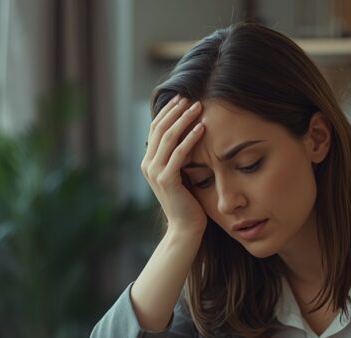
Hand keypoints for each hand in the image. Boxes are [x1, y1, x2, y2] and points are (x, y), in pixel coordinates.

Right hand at [140, 95, 207, 236]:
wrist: (185, 227)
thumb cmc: (187, 201)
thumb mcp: (179, 174)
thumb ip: (177, 157)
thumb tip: (186, 135)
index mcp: (148, 162)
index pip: (155, 129)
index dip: (168, 112)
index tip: (182, 99)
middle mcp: (147, 165)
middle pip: (160, 129)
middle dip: (175, 111)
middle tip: (190, 98)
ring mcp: (155, 172)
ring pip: (169, 138)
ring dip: (184, 120)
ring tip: (198, 107)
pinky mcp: (167, 179)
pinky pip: (179, 153)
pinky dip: (190, 138)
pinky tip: (202, 128)